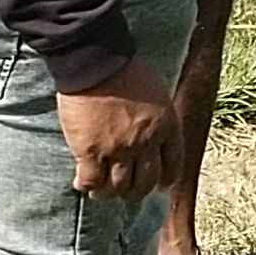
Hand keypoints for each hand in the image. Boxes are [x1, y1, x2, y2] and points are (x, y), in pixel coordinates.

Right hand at [59, 59, 176, 203]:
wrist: (98, 62)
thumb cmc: (126, 70)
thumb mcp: (157, 94)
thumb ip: (158, 118)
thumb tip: (152, 135)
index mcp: (167, 126)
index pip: (173, 165)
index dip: (165, 179)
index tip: (158, 185)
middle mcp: (146, 142)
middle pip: (145, 182)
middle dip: (136, 191)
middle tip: (126, 191)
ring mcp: (119, 148)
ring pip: (118, 187)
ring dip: (110, 193)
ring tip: (102, 191)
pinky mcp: (91, 151)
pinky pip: (91, 181)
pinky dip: (87, 186)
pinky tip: (82, 183)